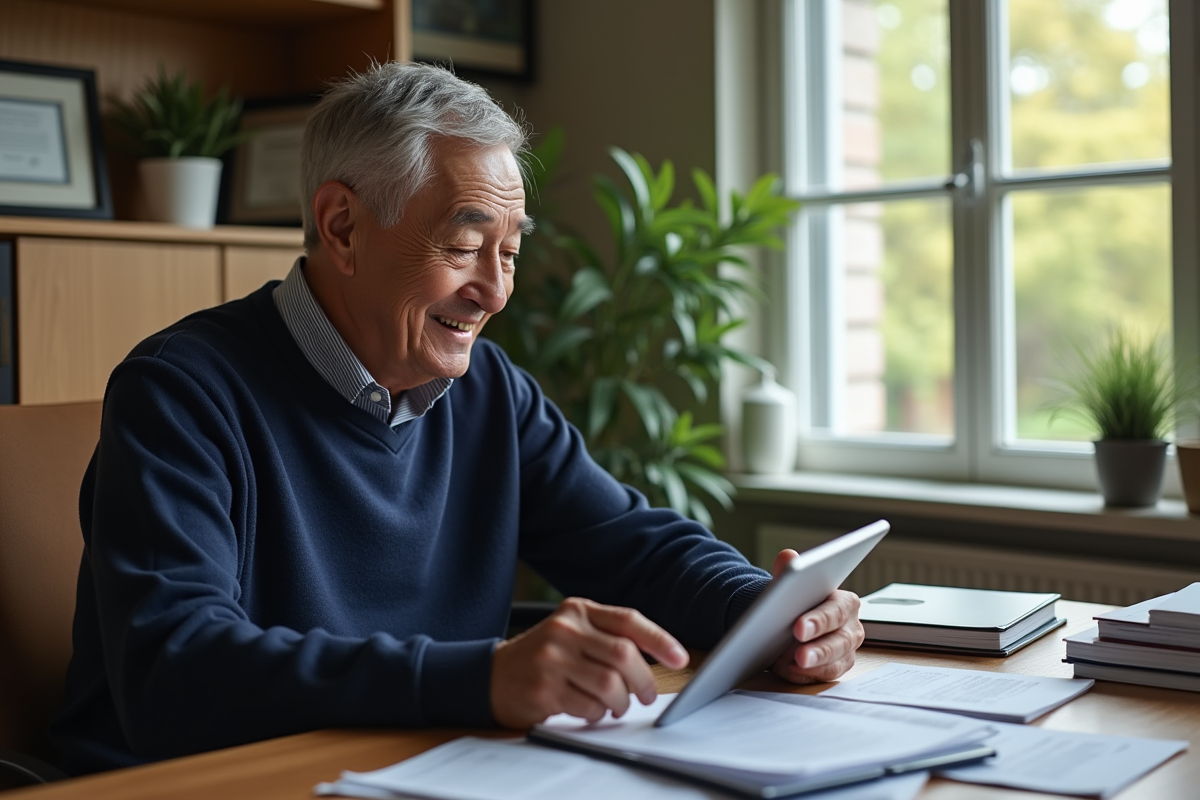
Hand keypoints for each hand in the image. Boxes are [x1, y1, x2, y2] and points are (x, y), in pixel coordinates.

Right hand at [490, 597, 689, 728]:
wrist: (491, 675)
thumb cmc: (543, 656)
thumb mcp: (572, 633)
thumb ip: (607, 636)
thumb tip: (658, 658)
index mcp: (577, 610)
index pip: (628, 620)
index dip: (659, 640)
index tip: (680, 658)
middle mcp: (565, 629)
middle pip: (623, 655)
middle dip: (643, 680)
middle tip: (646, 695)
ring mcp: (552, 658)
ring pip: (610, 683)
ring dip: (621, 701)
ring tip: (616, 705)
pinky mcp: (543, 688)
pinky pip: (589, 706)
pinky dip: (598, 713)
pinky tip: (591, 710)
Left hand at [768, 549, 863, 683]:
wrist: (788, 620)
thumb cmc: (794, 600)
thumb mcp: (789, 584)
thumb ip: (788, 570)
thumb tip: (787, 556)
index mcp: (844, 601)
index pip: (835, 610)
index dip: (819, 620)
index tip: (799, 628)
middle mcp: (851, 626)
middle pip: (839, 640)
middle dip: (818, 648)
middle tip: (798, 654)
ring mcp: (846, 649)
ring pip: (835, 661)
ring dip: (813, 665)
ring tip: (791, 665)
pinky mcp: (837, 667)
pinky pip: (825, 675)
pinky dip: (806, 675)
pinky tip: (788, 671)